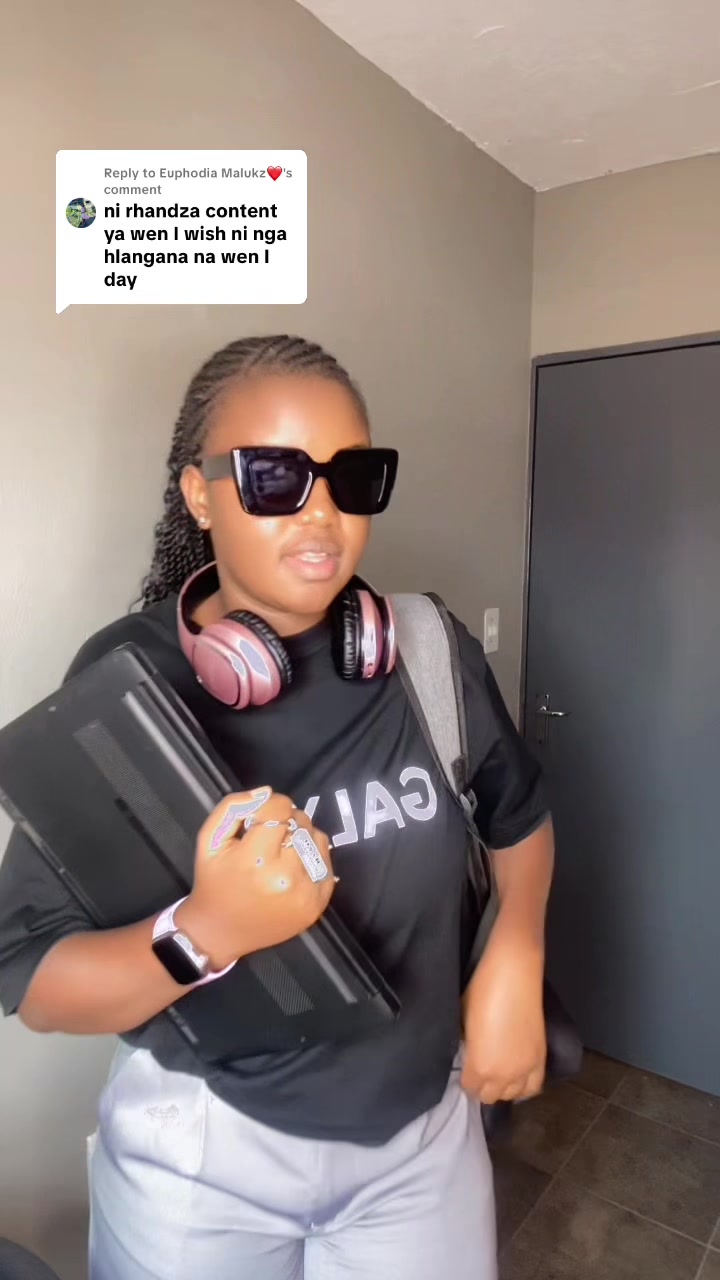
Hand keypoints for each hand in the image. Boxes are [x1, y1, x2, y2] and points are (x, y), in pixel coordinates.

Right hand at [178, 788, 335, 969]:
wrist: (220, 931)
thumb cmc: (214, 882)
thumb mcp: (209, 840)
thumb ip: (233, 807)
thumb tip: (267, 792)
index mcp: (255, 859)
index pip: (280, 809)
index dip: (270, 806)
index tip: (259, 817)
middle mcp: (285, 876)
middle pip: (300, 822)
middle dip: (285, 821)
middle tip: (268, 836)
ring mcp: (305, 893)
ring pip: (317, 839)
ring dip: (301, 836)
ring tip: (282, 850)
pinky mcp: (318, 904)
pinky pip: (327, 863)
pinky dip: (313, 857)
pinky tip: (294, 865)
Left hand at [461, 915, 545, 1104]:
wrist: (514, 973)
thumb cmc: (482, 991)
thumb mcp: (463, 1021)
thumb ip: (466, 1045)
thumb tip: (469, 1051)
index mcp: (480, 1067)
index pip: (470, 1088)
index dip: (466, 1080)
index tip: (465, 1070)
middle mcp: (504, 1075)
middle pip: (491, 1096)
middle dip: (484, 1086)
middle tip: (480, 1070)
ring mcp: (526, 1068)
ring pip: (514, 1095)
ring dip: (505, 1087)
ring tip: (499, 1073)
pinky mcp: (542, 1057)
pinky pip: (535, 1086)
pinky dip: (525, 1085)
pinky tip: (518, 1074)